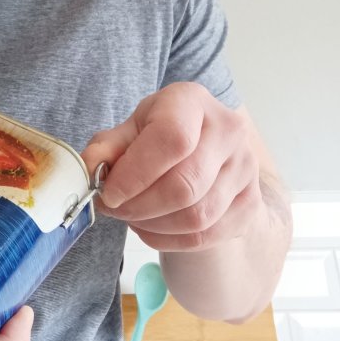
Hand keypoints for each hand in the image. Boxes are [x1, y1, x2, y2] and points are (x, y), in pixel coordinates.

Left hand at [82, 82, 263, 251]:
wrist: (207, 151)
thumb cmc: (161, 134)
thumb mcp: (132, 128)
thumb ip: (108, 146)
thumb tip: (89, 167)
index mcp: (193, 101)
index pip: (172, 139)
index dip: (136, 173)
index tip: (109, 192)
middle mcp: (228, 131)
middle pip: (184, 185)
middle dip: (139, 206)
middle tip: (113, 208)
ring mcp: (245, 168)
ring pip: (196, 216)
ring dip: (152, 224)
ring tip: (130, 215)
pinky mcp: (250, 204)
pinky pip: (206, 235)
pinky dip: (169, 239)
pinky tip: (150, 227)